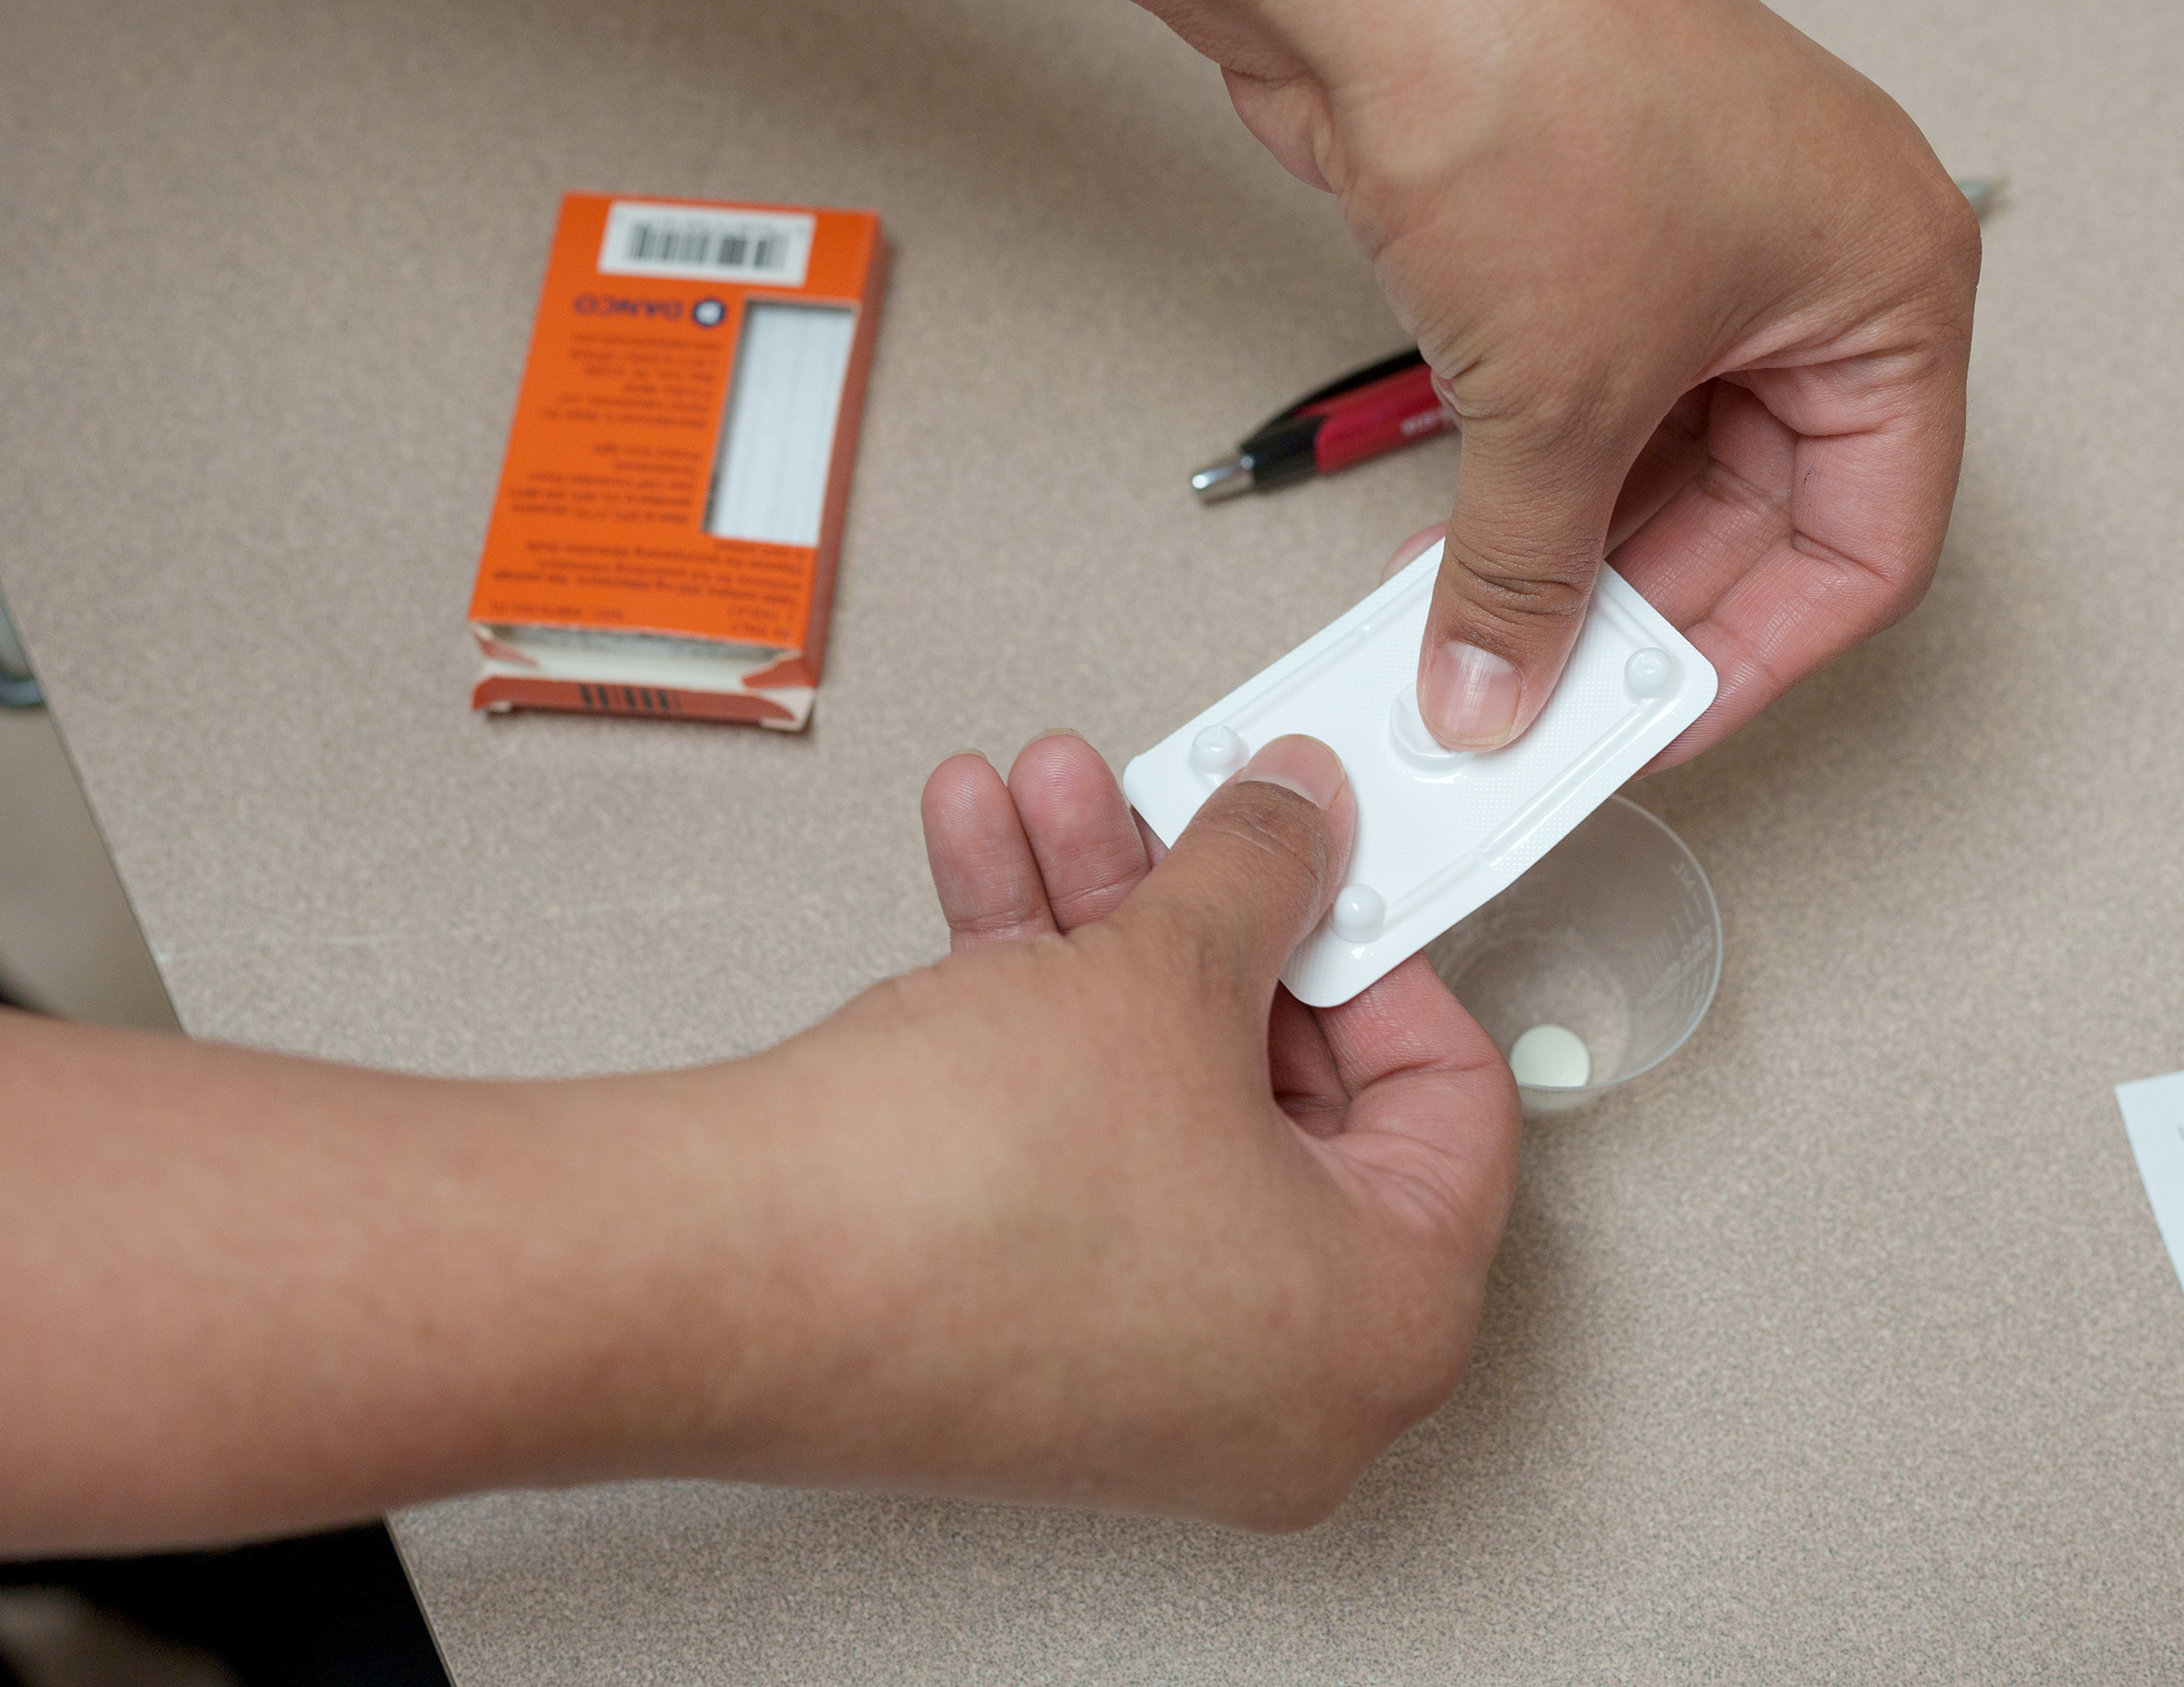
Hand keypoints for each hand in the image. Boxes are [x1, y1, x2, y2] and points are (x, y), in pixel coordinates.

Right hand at [681, 732, 1517, 1526]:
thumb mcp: (1166, 972)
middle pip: (1289, 1085)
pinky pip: (1076, 1138)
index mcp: (1383, 1325)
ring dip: (1101, 925)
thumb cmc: (961, 1202)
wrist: (732, 1277)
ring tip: (1049, 801)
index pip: (1451, 1100)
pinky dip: (1037, 1007)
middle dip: (1204, 910)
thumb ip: (1262, 872)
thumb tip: (1299, 823)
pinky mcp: (1033, 1336)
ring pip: (1161, 1093)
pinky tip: (984, 870)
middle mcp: (1287, 1382)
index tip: (1322, 862)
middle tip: (1181, 807)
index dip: (1379, 946)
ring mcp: (1153, 1372)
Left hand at [1223, 0, 1980, 763]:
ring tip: (1482, 640)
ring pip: (1666, 453)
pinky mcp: (1592, 219)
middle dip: (1649, 605)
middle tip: (1549, 701)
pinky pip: (1590, 395)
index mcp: (1895, 277)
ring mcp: (1703, 228)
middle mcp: (1819, 248)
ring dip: (1575, 550)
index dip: (1765, 650)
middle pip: (1767, 501)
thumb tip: (1503, 688)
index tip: (1659, 725)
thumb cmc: (1533, 89)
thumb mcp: (1559, 397)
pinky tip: (1457, 552)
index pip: (1872, 536)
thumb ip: (1532, 575)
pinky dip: (1531, 477)